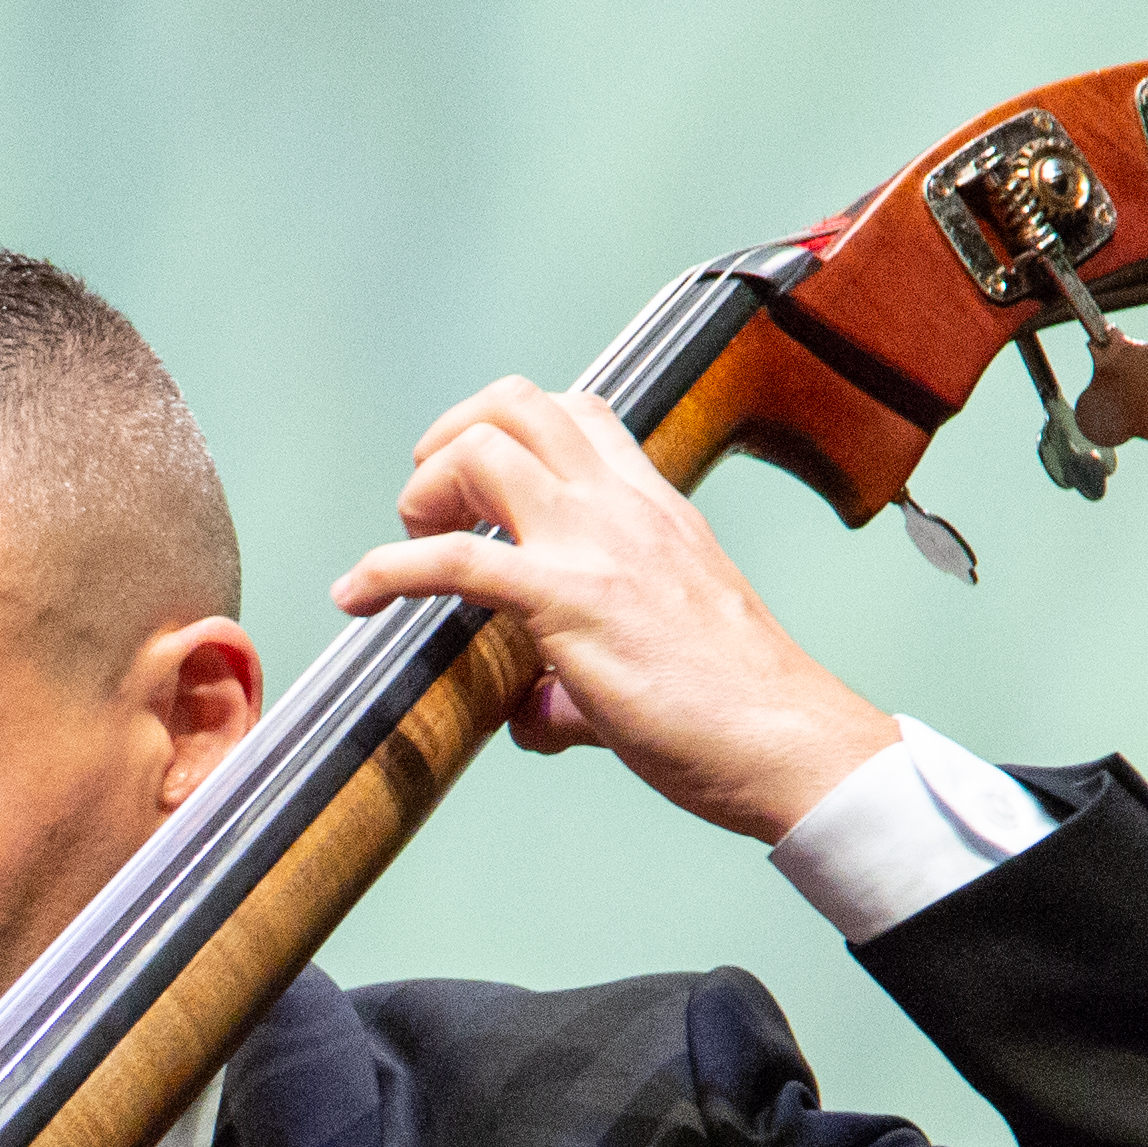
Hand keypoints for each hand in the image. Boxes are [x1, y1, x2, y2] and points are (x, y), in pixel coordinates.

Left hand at [331, 376, 900, 841]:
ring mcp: (597, 546)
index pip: (577, 415)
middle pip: (518, 405)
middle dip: (451, 439)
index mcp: (653, 508)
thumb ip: (582, 673)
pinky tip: (358, 593)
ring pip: (483, 450)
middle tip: (431, 509)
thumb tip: (533, 714)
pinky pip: (457, 560)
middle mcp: (624, 507)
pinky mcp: (569, 602)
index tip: (476, 493)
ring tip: (404, 546)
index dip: (506, 434)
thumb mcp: (661, 656)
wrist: (789, 742)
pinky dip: (389, 568)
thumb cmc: (736, 710)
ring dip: (423, 491)